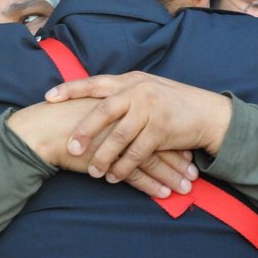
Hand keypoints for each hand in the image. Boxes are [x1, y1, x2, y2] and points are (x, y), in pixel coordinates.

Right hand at [7, 98, 197, 198]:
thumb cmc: (62, 119)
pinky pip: (135, 174)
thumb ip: (110, 115)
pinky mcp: (108, 158)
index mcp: (121, 104)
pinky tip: (164, 194)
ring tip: (185, 187)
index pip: (153, 122)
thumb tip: (126, 124)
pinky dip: (151, 185)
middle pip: (158, 140)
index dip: (171, 138)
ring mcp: (117, 139)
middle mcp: (123, 119)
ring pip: (152, 159)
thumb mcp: (91, 109)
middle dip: (177, 158)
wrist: (41, 131)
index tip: (186, 150)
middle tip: (193, 172)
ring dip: (169, 174)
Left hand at [44, 72, 231, 184]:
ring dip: (104, 156)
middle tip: (70, 148)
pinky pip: (137, 152)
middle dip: (84, 131)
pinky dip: (124, 167)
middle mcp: (138, 91)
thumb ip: (121, 94)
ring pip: (119, 136)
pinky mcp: (162, 129)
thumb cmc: (172, 104)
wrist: (208, 114)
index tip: (49, 98)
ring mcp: (151, 109)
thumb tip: (90, 103)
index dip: (71, 90)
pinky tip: (114, 177)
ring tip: (93, 171)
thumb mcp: (146, 90)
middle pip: (103, 110)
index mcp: (130, 81)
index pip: (95, 83)